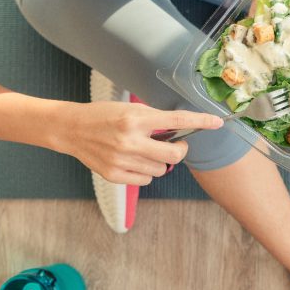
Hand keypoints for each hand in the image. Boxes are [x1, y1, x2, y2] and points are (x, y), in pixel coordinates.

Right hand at [55, 101, 223, 185]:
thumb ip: (154, 120)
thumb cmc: (103, 115)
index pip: (177, 120)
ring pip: (161, 169)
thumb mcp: (129, 109)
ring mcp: (121, 160)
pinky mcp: (114, 175)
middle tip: (175, 145)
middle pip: (174, 155)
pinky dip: (145, 172)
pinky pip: (146, 180)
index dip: (200, 121)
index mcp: (135, 119)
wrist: (71, 129)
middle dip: (179, 150)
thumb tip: (180, 131)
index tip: (217, 122)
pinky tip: (133, 161)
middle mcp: (130, 140)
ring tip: (143, 151)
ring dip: (159, 162)